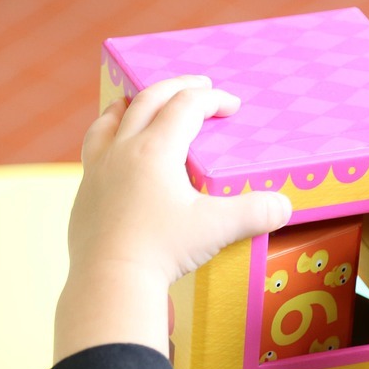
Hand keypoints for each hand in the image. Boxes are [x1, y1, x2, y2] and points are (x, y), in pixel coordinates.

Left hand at [68, 75, 291, 283]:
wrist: (110, 282)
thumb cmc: (162, 251)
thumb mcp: (216, 230)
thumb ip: (255, 213)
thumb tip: (284, 206)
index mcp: (155, 150)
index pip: (186, 106)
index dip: (213, 99)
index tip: (232, 105)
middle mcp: (122, 151)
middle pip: (148, 100)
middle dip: (177, 88)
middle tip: (199, 86)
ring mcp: (98, 171)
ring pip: (110, 120)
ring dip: (131, 104)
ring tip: (140, 103)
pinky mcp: (84, 195)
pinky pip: (94, 152)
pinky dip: (109, 139)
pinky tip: (116, 153)